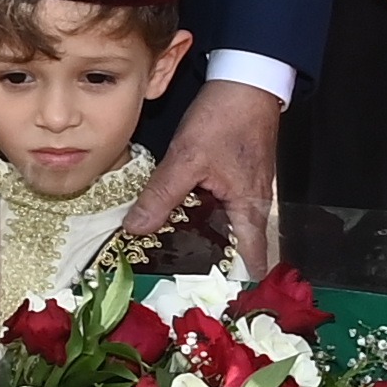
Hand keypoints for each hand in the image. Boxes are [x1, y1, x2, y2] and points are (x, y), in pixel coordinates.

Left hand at [125, 79, 280, 274]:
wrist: (246, 79)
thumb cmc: (226, 118)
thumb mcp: (187, 159)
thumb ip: (161, 196)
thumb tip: (134, 230)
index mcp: (249, 210)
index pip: (251, 261)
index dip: (236, 287)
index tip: (217, 307)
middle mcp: (252, 206)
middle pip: (234, 249)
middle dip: (209, 269)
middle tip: (176, 289)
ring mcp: (244, 190)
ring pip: (223, 228)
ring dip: (201, 243)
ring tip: (168, 263)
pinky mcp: (234, 176)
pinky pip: (217, 208)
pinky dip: (199, 218)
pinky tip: (176, 220)